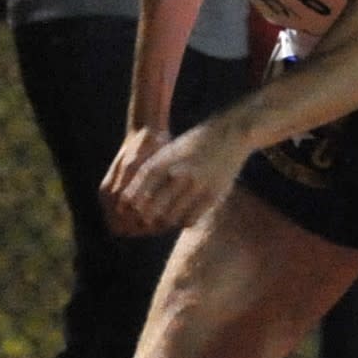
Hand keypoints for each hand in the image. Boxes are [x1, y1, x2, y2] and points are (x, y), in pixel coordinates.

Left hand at [104, 118, 246, 236]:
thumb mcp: (169, 151)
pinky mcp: (213, 194)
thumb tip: (132, 199)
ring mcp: (196, 186)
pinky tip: (183, 218)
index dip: (130, 205)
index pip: (137, 192)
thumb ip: (152, 171)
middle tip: (145, 222)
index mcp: (162, 163)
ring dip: (164, 223)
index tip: (128, 210)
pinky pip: (190, 219)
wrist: (229, 134)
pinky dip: (183, 222)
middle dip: (145, 218)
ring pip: (170, 217)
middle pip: (152, 208)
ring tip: (163, 222)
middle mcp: (178, 174)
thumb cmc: (194, 144)